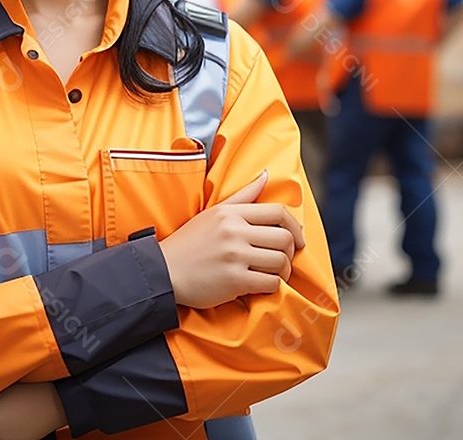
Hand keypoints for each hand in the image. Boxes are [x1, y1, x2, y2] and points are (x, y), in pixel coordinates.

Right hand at [157, 169, 305, 308]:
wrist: (164, 271)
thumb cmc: (189, 243)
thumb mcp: (214, 212)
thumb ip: (243, 196)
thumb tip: (265, 176)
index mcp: (231, 212)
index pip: (277, 212)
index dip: (294, 226)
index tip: (298, 238)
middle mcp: (235, 231)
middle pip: (284, 238)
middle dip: (291, 251)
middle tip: (286, 259)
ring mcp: (235, 255)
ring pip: (280, 261)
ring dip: (284, 271)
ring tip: (275, 274)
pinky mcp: (234, 280)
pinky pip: (270, 282)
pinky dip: (272, 286)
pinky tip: (263, 285)